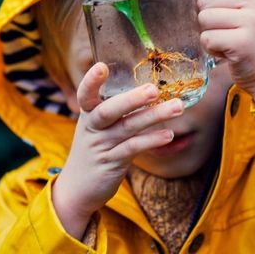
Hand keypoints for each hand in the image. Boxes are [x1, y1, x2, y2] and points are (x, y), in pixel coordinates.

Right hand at [51, 62, 183, 238]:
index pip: (85, 94)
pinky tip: (169, 134)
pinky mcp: (111, 163)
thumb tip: (147, 87)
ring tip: (178, 106)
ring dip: (154, 116)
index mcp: (88, 114)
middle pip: (109, 110)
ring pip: (128, 128)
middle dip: (131, 99)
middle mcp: (92, 128)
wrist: (77, 188)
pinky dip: (151, 140)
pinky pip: (133, 149)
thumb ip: (115, 109)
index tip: (101, 66)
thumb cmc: (94, 149)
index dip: (91, 81)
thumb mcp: (97, 126)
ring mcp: (101, 146)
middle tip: (153, 89)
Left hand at [196, 0, 254, 105]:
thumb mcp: (246, 7)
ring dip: (210, 34)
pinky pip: (207, 38)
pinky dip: (212, 48)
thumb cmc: (252, 38)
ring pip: (204, 20)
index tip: (212, 4)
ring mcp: (251, 22)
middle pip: (204, 1)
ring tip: (228, 41)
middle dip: (209, 19)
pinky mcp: (242, 43)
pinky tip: (228, 52)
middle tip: (228, 31)